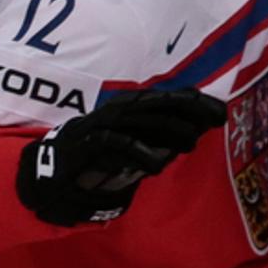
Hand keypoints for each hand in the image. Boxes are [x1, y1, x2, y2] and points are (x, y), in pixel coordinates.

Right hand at [15, 88, 222, 226]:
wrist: (49, 171)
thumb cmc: (94, 155)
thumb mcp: (130, 143)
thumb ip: (156, 137)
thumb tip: (192, 133)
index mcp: (128, 107)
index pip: (166, 97)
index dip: (195, 102)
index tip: (219, 113)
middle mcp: (116, 110)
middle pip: (159, 103)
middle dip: (189, 110)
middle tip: (213, 121)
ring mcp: (101, 125)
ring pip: (142, 120)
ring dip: (170, 131)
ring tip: (190, 145)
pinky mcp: (87, 143)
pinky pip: (118, 143)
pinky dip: (140, 152)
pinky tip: (158, 164)